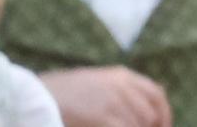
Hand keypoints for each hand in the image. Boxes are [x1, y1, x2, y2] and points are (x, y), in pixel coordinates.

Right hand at [40, 67, 172, 126]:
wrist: (33, 97)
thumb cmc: (58, 94)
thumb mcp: (94, 84)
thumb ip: (117, 93)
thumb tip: (138, 112)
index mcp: (122, 76)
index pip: (156, 94)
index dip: (163, 113)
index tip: (162, 126)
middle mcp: (123, 86)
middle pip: (150, 113)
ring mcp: (115, 101)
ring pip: (140, 123)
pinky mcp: (104, 117)